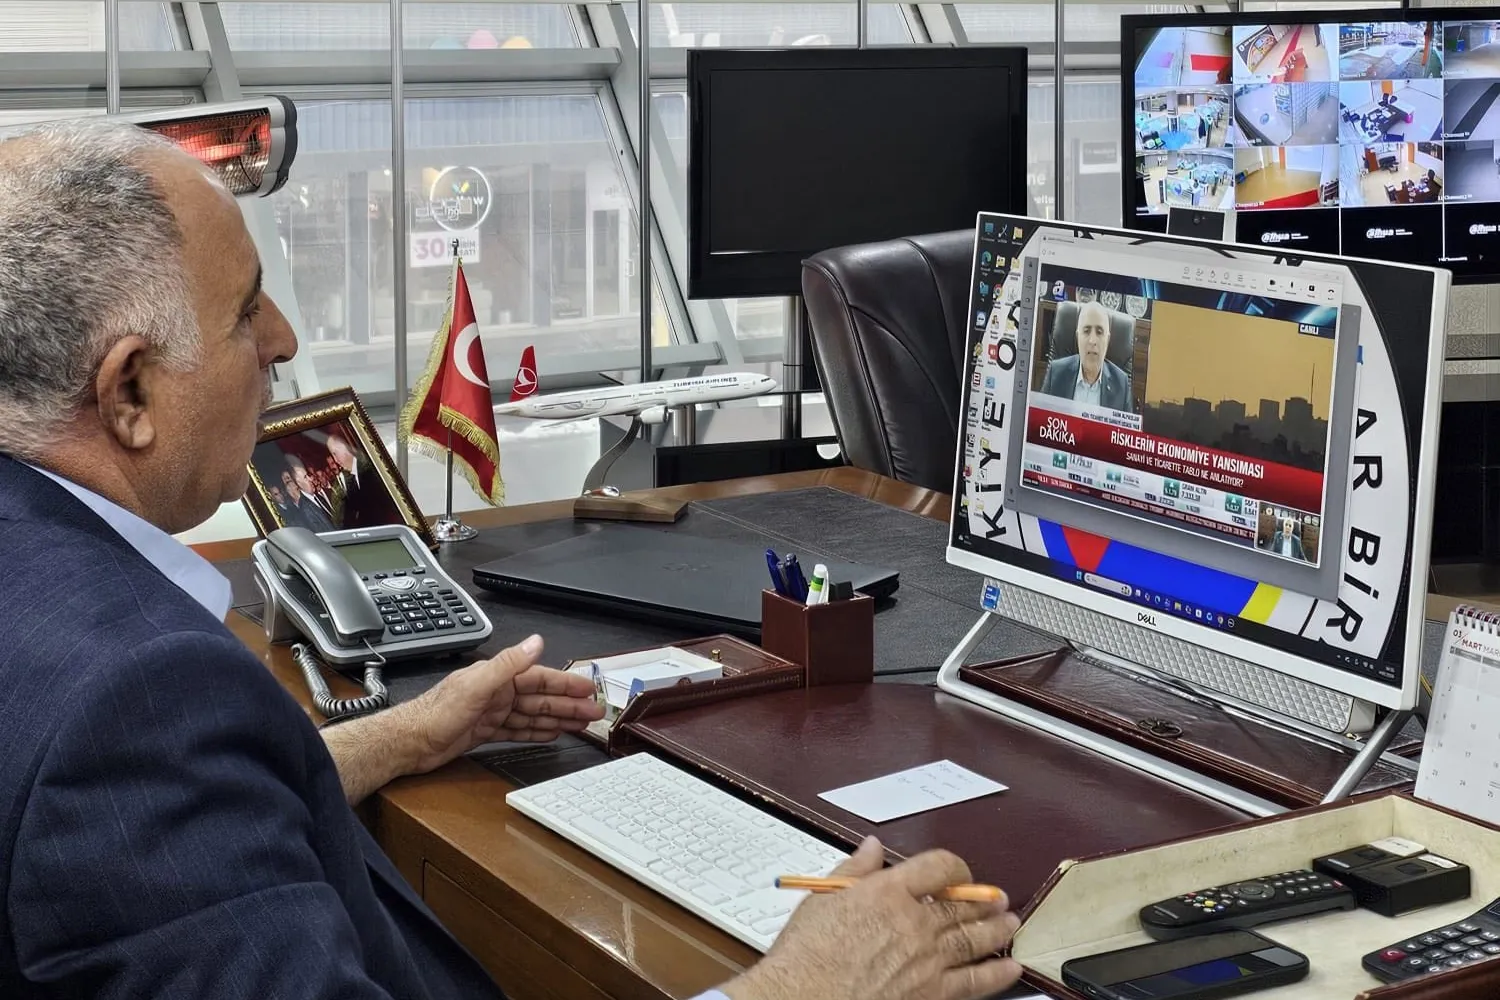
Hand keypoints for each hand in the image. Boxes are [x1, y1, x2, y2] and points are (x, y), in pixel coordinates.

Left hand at [402, 634, 604, 773]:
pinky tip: (551, 734)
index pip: (540, 677)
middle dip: (569, 704)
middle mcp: (497, 693)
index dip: (566, 683)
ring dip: (557, 718)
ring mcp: (492, 712)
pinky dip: (536, 731)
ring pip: (533, 714)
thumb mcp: (476, 686)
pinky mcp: (485, 732)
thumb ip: (508, 664)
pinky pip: (518, 729)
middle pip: (541, 697)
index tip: (587, 688)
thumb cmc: (434, 713)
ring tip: (580, 724)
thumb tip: (535, 642)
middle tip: (593, 712)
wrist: (409, 742)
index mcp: (497, 677)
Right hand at [722, 838, 1022, 999]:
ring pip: (975, 939)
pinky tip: (1010, 968)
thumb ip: (855, 870)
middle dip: (984, 900)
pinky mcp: (930, 993)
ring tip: (1009, 923)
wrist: (802, 997)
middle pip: (963, 905)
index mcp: (888, 892)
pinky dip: (997, 974)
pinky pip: (974, 981)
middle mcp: (914, 923)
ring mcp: (926, 960)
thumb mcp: (823, 898)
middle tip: (997, 898)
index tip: (957, 874)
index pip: (938, 867)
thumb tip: (872, 848)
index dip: (954, 868)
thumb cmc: (805, 954)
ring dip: (997, 929)